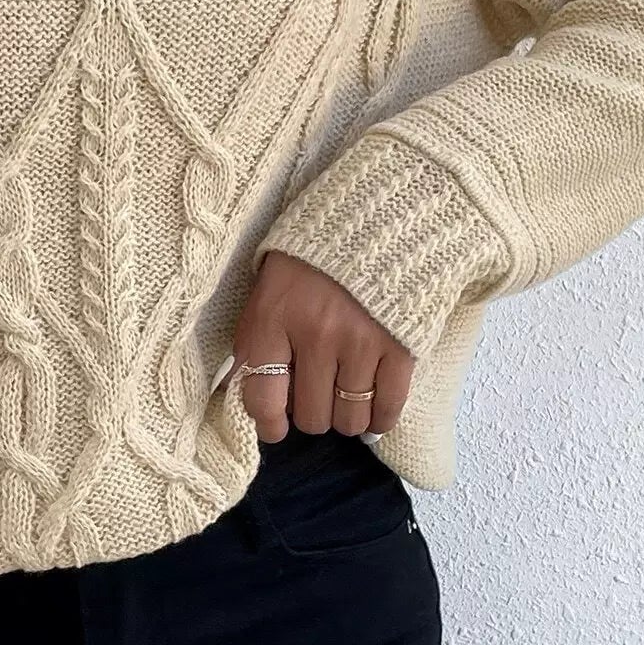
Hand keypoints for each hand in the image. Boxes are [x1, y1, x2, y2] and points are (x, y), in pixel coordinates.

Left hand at [225, 250, 413, 440]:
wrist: (374, 217)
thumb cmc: (311, 257)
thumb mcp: (267, 289)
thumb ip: (255, 340)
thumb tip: (243, 391)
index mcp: (273, 320)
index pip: (262, 399)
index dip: (268, 424)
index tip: (275, 427)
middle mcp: (314, 336)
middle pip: (311, 415)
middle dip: (311, 416)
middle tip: (316, 399)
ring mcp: (360, 343)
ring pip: (349, 418)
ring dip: (346, 419)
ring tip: (345, 402)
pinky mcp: (400, 346)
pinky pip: (389, 406)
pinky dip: (381, 418)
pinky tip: (374, 414)